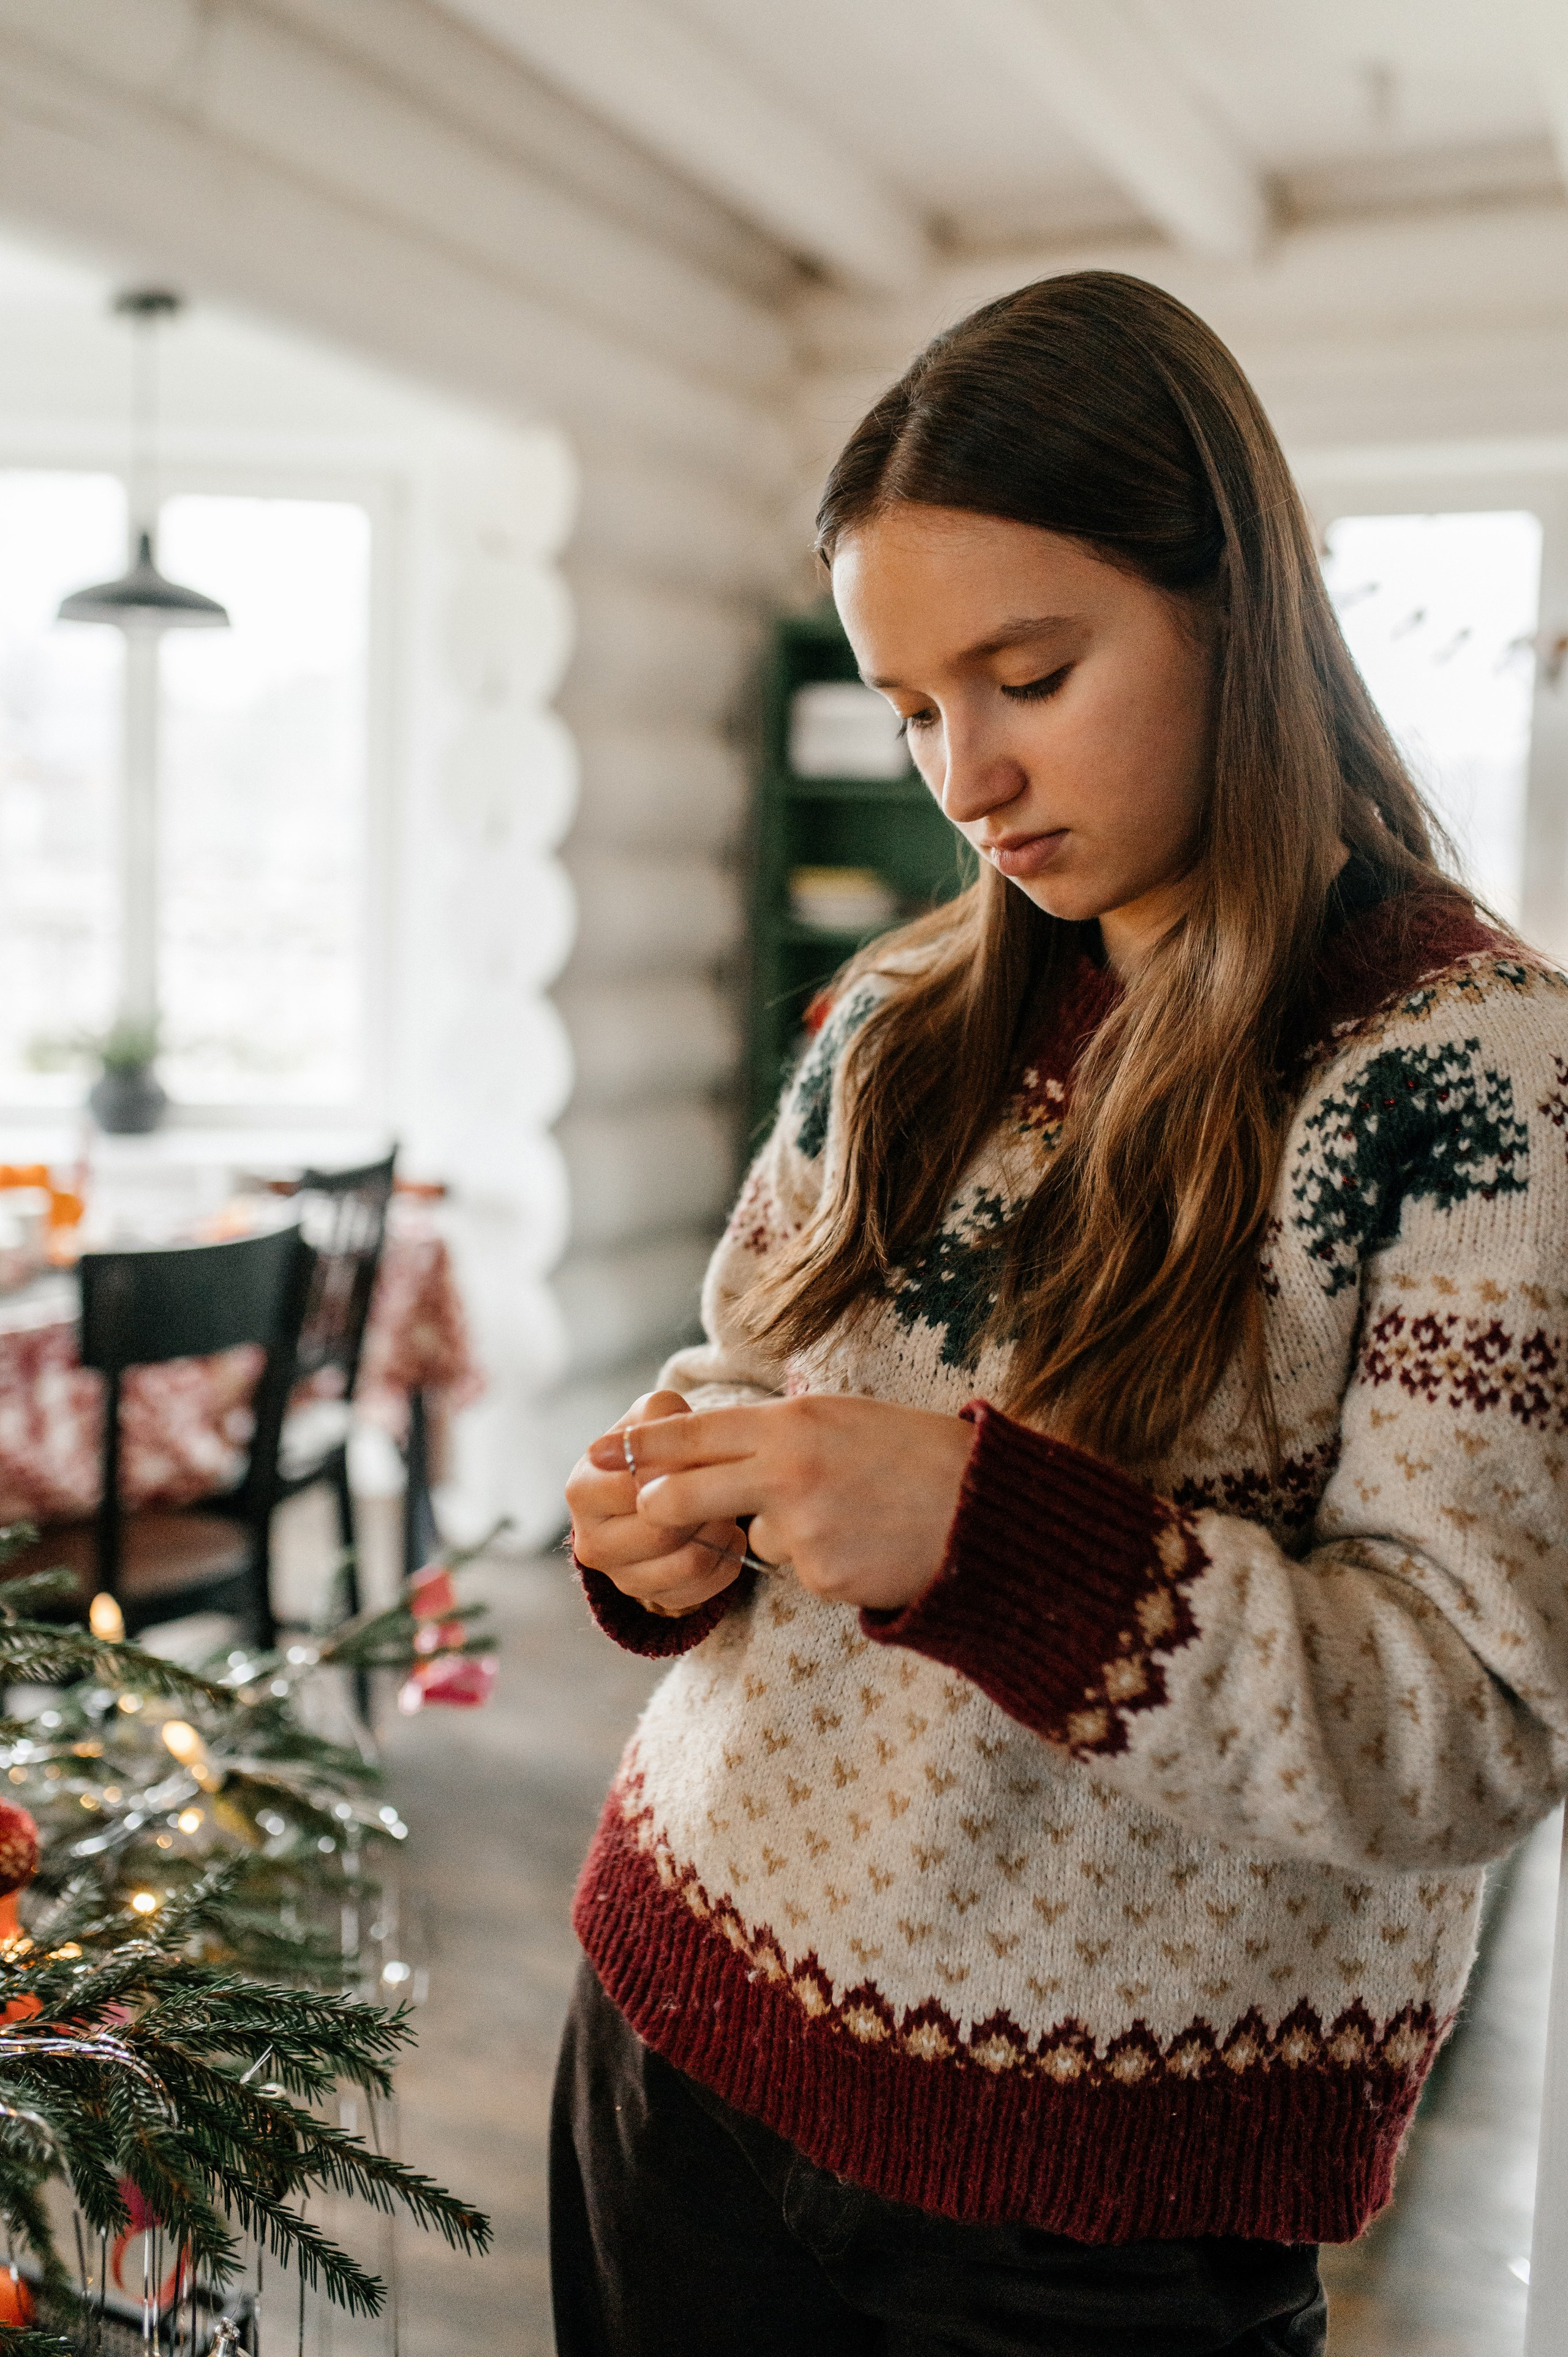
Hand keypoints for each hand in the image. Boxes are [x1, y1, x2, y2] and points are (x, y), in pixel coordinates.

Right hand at [566, 1390, 746, 1617]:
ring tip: (728, 1506)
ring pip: (687, 1564)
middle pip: (661, 1531)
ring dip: (720, 1532)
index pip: (637, 1487)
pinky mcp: (651, 1599)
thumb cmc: (652, 1447)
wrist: (649, 1489)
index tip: (706, 1456)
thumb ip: (661, 1414)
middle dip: (705, 1504)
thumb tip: (671, 1435)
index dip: (682, 1471)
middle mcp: (591, 1540)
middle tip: (727, 1483)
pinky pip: (702, 1590)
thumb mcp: (653, 1415)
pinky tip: (727, 1534)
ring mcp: (619, 1576)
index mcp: (583, 1490)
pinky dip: (726, 1561)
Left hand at [586, 1394, 976, 1614]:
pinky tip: (867, 1544)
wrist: (985, 1510)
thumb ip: (780, 1433)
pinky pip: (798, 1570)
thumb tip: (721, 1446)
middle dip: (663, 1505)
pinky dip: (823, 1562)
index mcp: (793, 1422)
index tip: (598, 1450)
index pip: (694, 1431)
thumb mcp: (844, 1419)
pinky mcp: (821, 1575)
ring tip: (851, 1515)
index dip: (641, 1444)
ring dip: (785, 1534)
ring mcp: (802, 1527)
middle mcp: (787, 1471)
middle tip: (650, 1508)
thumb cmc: (918, 1455)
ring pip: (754, 1538)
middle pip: (684, 1492)